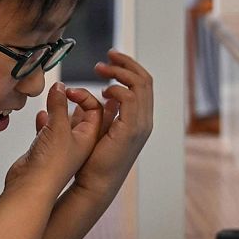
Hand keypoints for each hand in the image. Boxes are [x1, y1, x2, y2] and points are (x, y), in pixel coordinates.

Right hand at [5, 82, 101, 194]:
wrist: (30, 188)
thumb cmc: (50, 165)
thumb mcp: (58, 128)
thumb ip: (59, 104)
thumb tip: (60, 87)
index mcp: (88, 137)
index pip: (95, 109)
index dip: (84, 96)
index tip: (68, 91)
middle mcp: (77, 142)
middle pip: (80, 114)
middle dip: (71, 100)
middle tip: (61, 91)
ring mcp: (60, 147)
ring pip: (62, 122)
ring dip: (56, 110)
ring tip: (50, 101)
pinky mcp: (44, 151)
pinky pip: (47, 131)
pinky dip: (44, 122)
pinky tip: (39, 116)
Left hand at [72, 51, 152, 198]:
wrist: (95, 184)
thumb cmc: (93, 160)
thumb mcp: (101, 129)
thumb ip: (107, 112)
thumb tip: (106, 98)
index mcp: (139, 120)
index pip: (143, 85)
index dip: (128, 68)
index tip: (109, 59)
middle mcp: (145, 121)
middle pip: (146, 80)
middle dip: (126, 63)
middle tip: (108, 54)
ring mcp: (141, 125)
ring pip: (140, 84)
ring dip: (120, 71)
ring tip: (101, 68)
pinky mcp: (131, 130)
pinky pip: (129, 98)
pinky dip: (117, 88)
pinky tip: (102, 91)